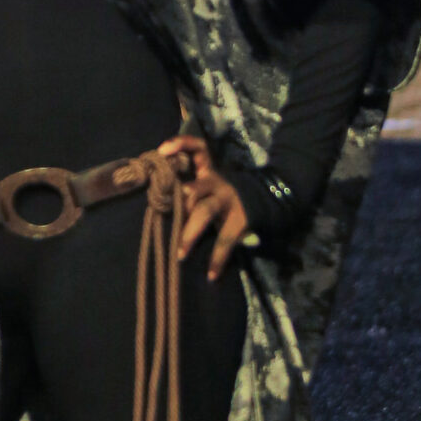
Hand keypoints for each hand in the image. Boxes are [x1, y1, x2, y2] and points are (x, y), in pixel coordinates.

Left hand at [158, 135, 249, 281]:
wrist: (264, 201)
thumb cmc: (222, 196)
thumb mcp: (208, 185)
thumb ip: (187, 188)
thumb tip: (155, 198)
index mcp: (207, 172)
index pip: (197, 148)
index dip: (181, 145)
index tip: (162, 150)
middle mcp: (217, 183)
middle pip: (194, 189)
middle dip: (180, 203)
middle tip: (167, 217)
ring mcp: (228, 201)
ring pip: (206, 212)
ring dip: (190, 234)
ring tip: (179, 255)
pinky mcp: (240, 220)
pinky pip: (226, 241)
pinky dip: (218, 260)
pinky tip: (211, 275)